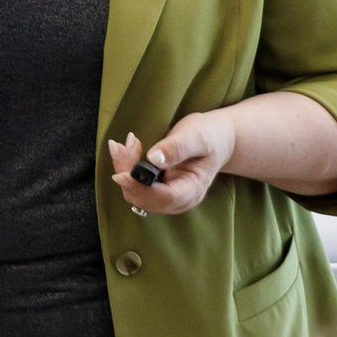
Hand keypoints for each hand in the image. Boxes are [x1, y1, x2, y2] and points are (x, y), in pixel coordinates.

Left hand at [109, 114, 236, 216]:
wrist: (216, 140)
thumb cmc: (210, 137)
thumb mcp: (197, 136)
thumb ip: (177, 147)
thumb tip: (153, 158)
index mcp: (193, 190)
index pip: (165, 197)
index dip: (140, 188)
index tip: (120, 175)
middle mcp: (179, 200)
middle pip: (144, 198)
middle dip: (127, 173)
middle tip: (121, 145)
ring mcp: (167, 198)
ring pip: (135, 193)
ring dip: (125, 169)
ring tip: (128, 143)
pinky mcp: (157, 191)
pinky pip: (135, 186)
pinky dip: (127, 168)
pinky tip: (129, 148)